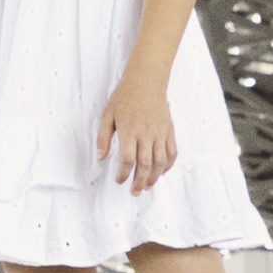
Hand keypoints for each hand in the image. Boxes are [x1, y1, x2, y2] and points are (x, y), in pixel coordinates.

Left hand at [94, 73, 177, 194]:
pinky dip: (167, 166)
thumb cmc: (125, 96)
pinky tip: (160, 172)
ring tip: (146, 186)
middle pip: (145, 165)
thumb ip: (103, 138)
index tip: (119, 180)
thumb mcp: (107, 115)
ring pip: (159, 162)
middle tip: (134, 192)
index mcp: (129, 131)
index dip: (123, 174)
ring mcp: (160, 133)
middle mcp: (146, 134)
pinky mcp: (169, 130)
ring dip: (153, 178)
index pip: (127, 160)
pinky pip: (171, 153)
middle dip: (139, 182)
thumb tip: (100, 158)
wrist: (146, 80)